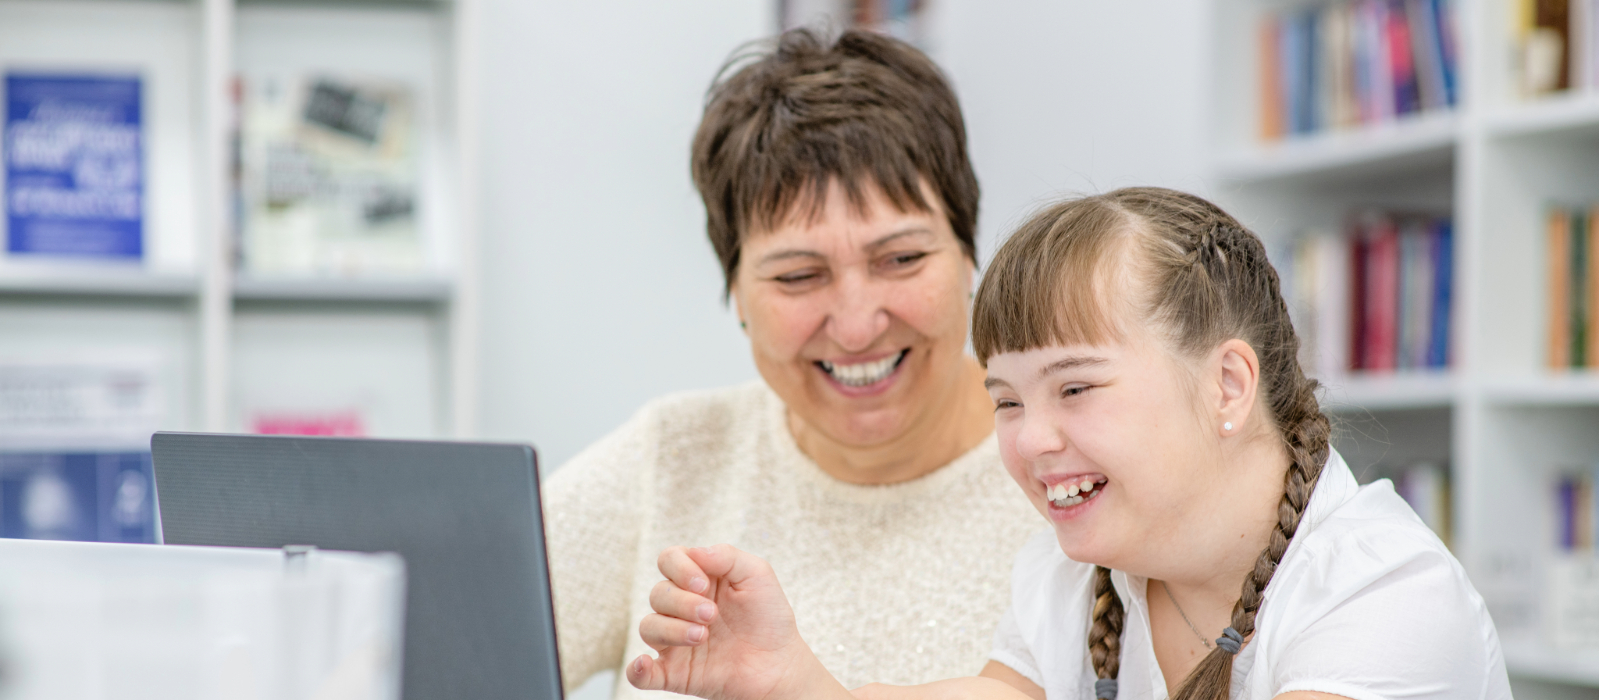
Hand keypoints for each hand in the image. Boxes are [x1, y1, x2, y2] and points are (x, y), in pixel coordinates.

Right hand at [627, 545, 844, 699]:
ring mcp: (675, 641)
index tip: (703, 584)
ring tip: (702, 636)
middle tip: (712, 615)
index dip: (679, 568)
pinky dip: (637, 670)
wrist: (780, 665)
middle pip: (658, 593)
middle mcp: (682, 608)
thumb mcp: (757, 575)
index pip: (669, 560)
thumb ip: (726, 556)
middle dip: (682, 602)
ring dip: (670, 630)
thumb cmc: (769, 617)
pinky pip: (642, 674)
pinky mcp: (675, 673)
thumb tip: (694, 552)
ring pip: (648, 627)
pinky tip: (643, 665)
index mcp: (698, 580)